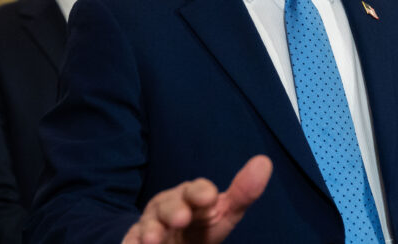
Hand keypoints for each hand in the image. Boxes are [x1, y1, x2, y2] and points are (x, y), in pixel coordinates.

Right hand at [122, 155, 272, 243]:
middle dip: (174, 210)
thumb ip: (242, 193)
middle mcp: (169, 207)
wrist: (170, 241)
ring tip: (153, 240)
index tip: (208, 198)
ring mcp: (151, 225)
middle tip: (182, 218)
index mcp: (191, 197)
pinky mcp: (136, 240)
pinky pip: (132, 241)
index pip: (196, 191)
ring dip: (152, 229)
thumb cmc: (200, 226)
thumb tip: (264, 161)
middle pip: (169, 205)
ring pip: (149, 224)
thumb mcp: (224, 213)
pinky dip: (133, 243)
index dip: (200, 193)